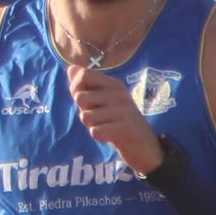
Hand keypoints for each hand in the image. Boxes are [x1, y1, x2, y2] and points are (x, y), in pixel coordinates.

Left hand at [67, 60, 164, 175]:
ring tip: (107, 126)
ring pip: (86, 116)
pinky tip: (111, 136)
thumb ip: (86, 86)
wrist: (144, 146)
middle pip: (80, 97)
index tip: (87, 99)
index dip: (75, 88)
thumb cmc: (117, 121)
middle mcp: (120, 93)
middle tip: (101, 117)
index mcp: (114, 84)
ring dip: (92, 125)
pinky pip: (95, 131)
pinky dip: (99, 136)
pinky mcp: (125, 127)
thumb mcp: (102, 101)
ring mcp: (124, 109)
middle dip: (84, 111)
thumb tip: (71, 68)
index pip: (83, 75)